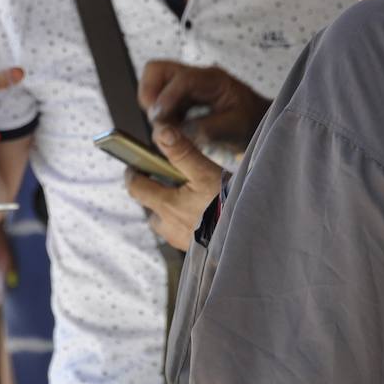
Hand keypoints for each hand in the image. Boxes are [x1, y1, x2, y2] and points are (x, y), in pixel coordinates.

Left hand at [125, 125, 226, 250]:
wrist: (251, 237)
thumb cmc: (228, 206)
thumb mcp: (206, 173)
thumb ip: (182, 152)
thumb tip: (161, 131)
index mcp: (168, 206)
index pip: (136, 188)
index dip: (133, 175)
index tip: (133, 166)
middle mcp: (170, 227)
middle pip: (151, 209)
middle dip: (154, 195)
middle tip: (165, 181)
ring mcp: (183, 242)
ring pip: (167, 224)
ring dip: (171, 212)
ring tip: (187, 199)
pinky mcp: (197, 251)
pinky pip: (183, 235)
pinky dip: (187, 224)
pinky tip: (203, 216)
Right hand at [139, 60, 268, 151]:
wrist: (259, 120)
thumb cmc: (251, 121)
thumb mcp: (236, 128)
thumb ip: (208, 129)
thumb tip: (179, 133)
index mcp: (213, 80)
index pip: (181, 79)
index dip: (166, 98)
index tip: (158, 119)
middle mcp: (197, 77)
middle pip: (158, 70)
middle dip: (149, 93)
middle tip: (155, 120)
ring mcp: (187, 85)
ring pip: (155, 83)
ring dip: (153, 105)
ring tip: (165, 128)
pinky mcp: (182, 97)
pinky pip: (161, 99)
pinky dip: (160, 113)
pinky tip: (171, 129)